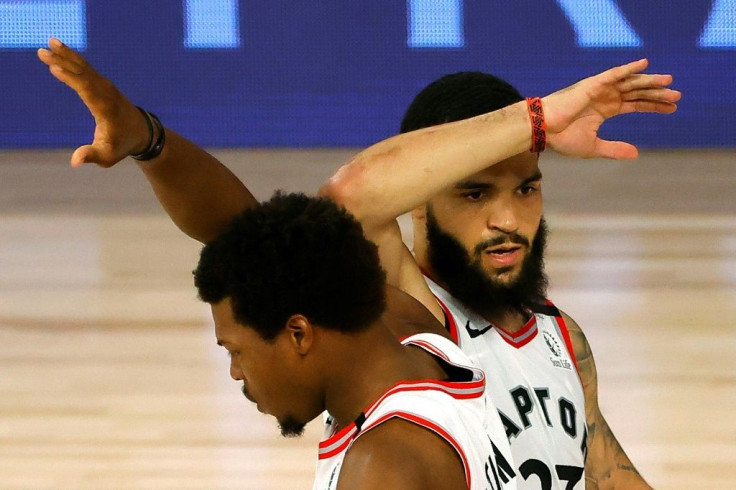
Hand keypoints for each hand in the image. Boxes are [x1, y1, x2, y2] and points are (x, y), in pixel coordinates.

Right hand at [37, 38, 150, 166]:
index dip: (71, 79)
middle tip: (42, 52)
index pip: (87, 90)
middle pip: (83, 74)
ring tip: (49, 42)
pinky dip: (72, 57)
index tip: (55, 67)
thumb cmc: (122, 146)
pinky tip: (59, 48)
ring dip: (66, 55)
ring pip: (84, 68)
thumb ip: (91, 156)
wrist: (142, 133)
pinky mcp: (103, 83)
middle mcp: (106, 94)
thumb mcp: (107, 156)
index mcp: (105, 109)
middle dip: (63, 62)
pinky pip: (86, 68)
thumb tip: (75, 161)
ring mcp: (106, 86)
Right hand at [542, 59, 680, 158]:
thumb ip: (614, 149)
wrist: (543, 130)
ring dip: (649, 80)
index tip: (672, 108)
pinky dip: (629, 68)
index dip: (654, 105)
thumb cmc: (562, 138)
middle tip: (677, 95)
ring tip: (669, 81)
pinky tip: (645, 65)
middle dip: (657, 93)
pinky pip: (614, 74)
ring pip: (630, 82)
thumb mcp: (593, 146)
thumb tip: (636, 154)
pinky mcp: (592, 84)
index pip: (635, 104)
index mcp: (605, 110)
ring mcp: (600, 89)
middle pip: (637, 92)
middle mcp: (605, 97)